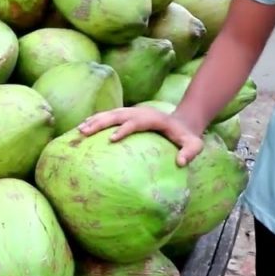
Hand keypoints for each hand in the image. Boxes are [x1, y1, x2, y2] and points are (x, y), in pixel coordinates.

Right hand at [78, 107, 205, 165]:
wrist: (183, 122)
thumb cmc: (187, 136)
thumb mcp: (195, 144)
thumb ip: (190, 152)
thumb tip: (180, 163)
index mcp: (154, 119)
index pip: (136, 122)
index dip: (124, 129)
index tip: (111, 139)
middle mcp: (141, 112)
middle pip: (118, 114)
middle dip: (101, 122)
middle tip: (85, 132)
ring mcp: (133, 112)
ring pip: (111, 113)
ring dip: (95, 120)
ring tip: (79, 130)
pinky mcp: (128, 115)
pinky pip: (110, 116)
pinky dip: (96, 119)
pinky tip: (83, 127)